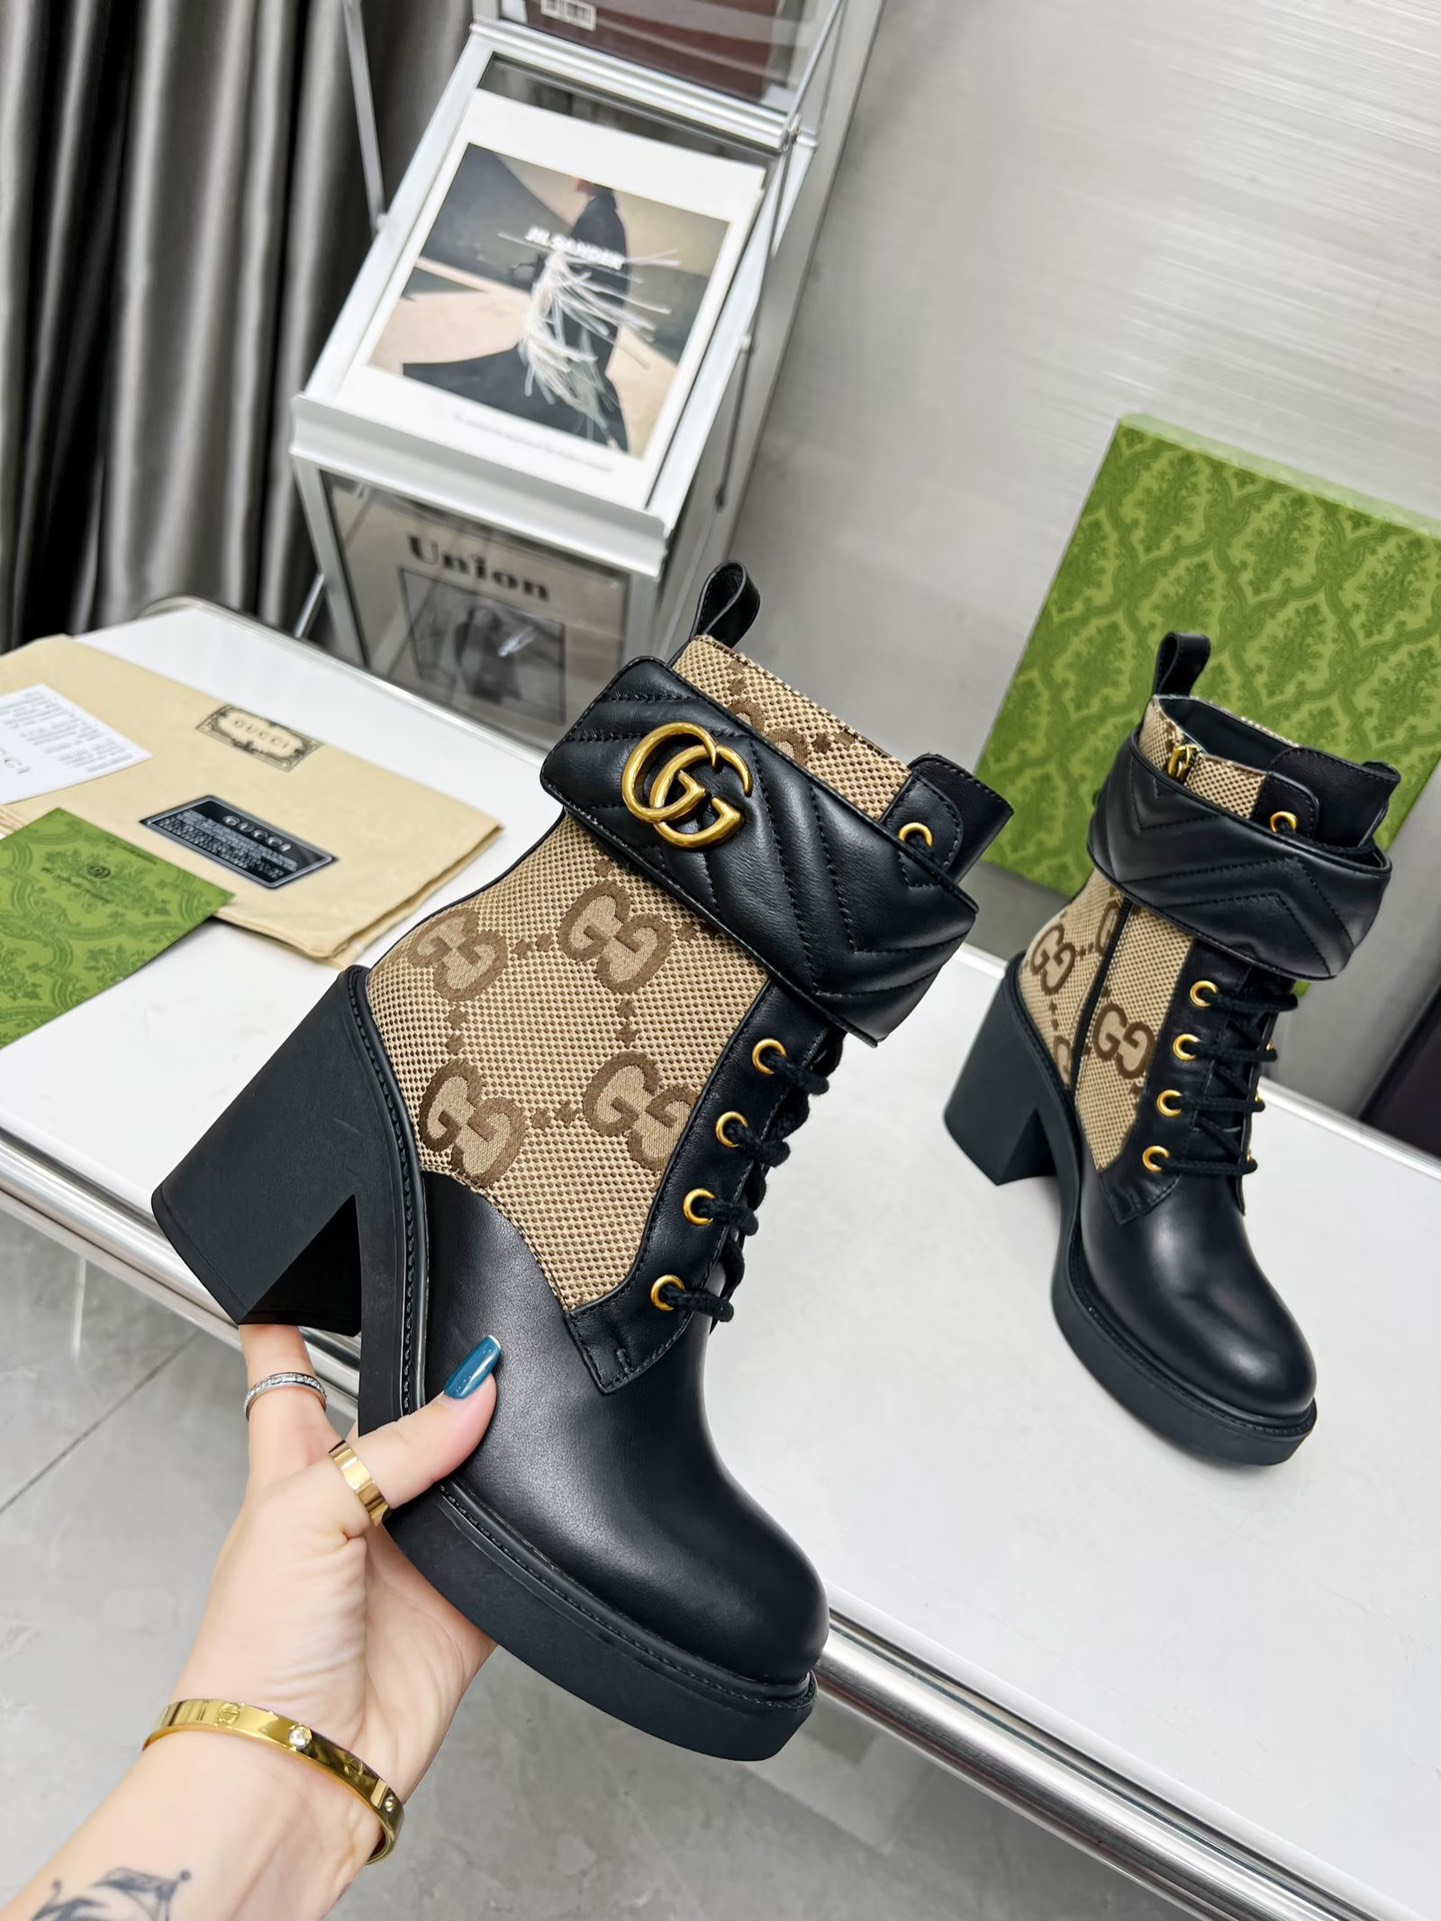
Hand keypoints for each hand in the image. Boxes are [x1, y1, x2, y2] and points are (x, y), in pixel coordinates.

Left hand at [173, 1324, 499, 1875]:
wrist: (297, 1767)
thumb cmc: (254, 1652)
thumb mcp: (306, 1514)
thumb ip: (398, 1449)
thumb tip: (476, 1393)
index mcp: (292, 1468)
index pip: (287, 1373)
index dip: (294, 1317)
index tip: (316, 1263)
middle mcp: (354, 1504)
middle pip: (399, 1413)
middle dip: (434, 1372)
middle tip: (473, 1324)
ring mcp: (412, 1553)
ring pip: (466, 1471)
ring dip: (493, 1445)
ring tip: (524, 1399)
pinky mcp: (466, 1602)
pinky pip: (514, 1545)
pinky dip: (536, 1522)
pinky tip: (546, 1494)